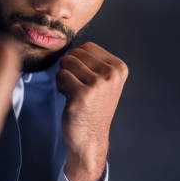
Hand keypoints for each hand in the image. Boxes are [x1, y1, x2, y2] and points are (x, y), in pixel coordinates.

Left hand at [56, 42, 127, 180]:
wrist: (90, 137)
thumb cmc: (92, 106)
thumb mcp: (104, 80)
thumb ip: (93, 60)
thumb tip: (71, 42)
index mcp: (119, 68)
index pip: (86, 47)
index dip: (78, 61)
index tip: (85, 79)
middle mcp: (111, 75)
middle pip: (75, 53)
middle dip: (70, 69)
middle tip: (78, 87)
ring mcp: (98, 85)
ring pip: (66, 63)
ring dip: (64, 77)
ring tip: (74, 93)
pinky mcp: (82, 95)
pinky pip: (61, 76)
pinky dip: (60, 86)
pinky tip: (70, 99)